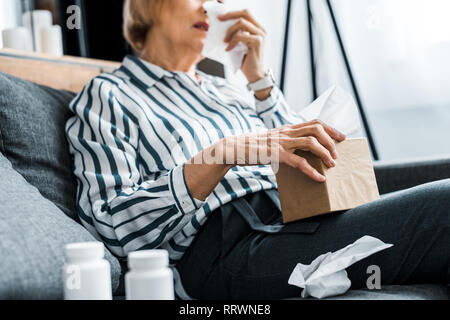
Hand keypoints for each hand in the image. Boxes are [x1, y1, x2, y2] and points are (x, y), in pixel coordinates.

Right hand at [217, 120, 346, 181]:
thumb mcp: (271, 140)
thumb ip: (284, 142)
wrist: (233, 148)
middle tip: (338, 153)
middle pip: (316, 128)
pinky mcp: (276, 154)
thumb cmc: (252, 147)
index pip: (313, 122)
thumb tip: (298, 151)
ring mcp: (282, 142)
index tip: (341, 136)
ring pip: (311, 142)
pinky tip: (318, 178)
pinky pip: (299, 162)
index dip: (330, 128)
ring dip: (325, 153)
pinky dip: (312, 171)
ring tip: (332, 164)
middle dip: (331, 140)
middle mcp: (286, 132)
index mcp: (286, 128)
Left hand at [218, 10, 265, 83]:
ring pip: (241, 23)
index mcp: (257, 29)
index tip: (221, 17)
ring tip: (225, 41)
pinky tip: (228, 49)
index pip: (245, 13)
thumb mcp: (239, 44)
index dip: (232, 13)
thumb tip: (223, 26)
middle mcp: (260, 30)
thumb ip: (236, 34)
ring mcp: (260, 35)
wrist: (253, 74)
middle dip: (230, 16)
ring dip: (230, 31)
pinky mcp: (257, 42)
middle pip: (245, 14)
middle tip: (219, 20)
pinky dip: (232, 42)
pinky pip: (240, 36)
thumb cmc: (245, 61)